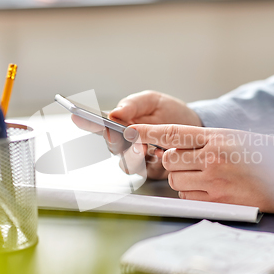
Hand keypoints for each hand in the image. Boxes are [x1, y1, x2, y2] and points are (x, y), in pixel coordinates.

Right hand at [72, 91, 202, 179]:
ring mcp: (138, 158)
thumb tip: (114, 113)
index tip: (77, 117)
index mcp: (121, 124)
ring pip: (126, 163)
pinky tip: (159, 154)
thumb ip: (133, 104)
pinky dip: (151, 163)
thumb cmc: (171, 112)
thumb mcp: (152, 101)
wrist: (196, 128)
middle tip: (122, 134)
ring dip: (134, 156)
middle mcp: (125, 143)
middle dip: (115, 141)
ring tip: (145, 146)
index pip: (98, 125)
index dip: (85, 122)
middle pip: (111, 147)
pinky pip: (145, 171)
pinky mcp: (152, 170)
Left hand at [124, 124, 273, 212]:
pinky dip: (193, 194)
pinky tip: (212, 188)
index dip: (147, 132)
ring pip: (176, 180)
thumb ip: (204, 140)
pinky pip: (188, 198)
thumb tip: (173, 146)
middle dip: (173, 162)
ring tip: (206, 175)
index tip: (131, 131)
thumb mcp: (235, 137)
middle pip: (169, 160)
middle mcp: (212, 158)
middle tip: (190, 162)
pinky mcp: (219, 201)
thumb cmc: (266, 155)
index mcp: (216, 137)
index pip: (172, 132)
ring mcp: (215, 181)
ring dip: (183, 179)